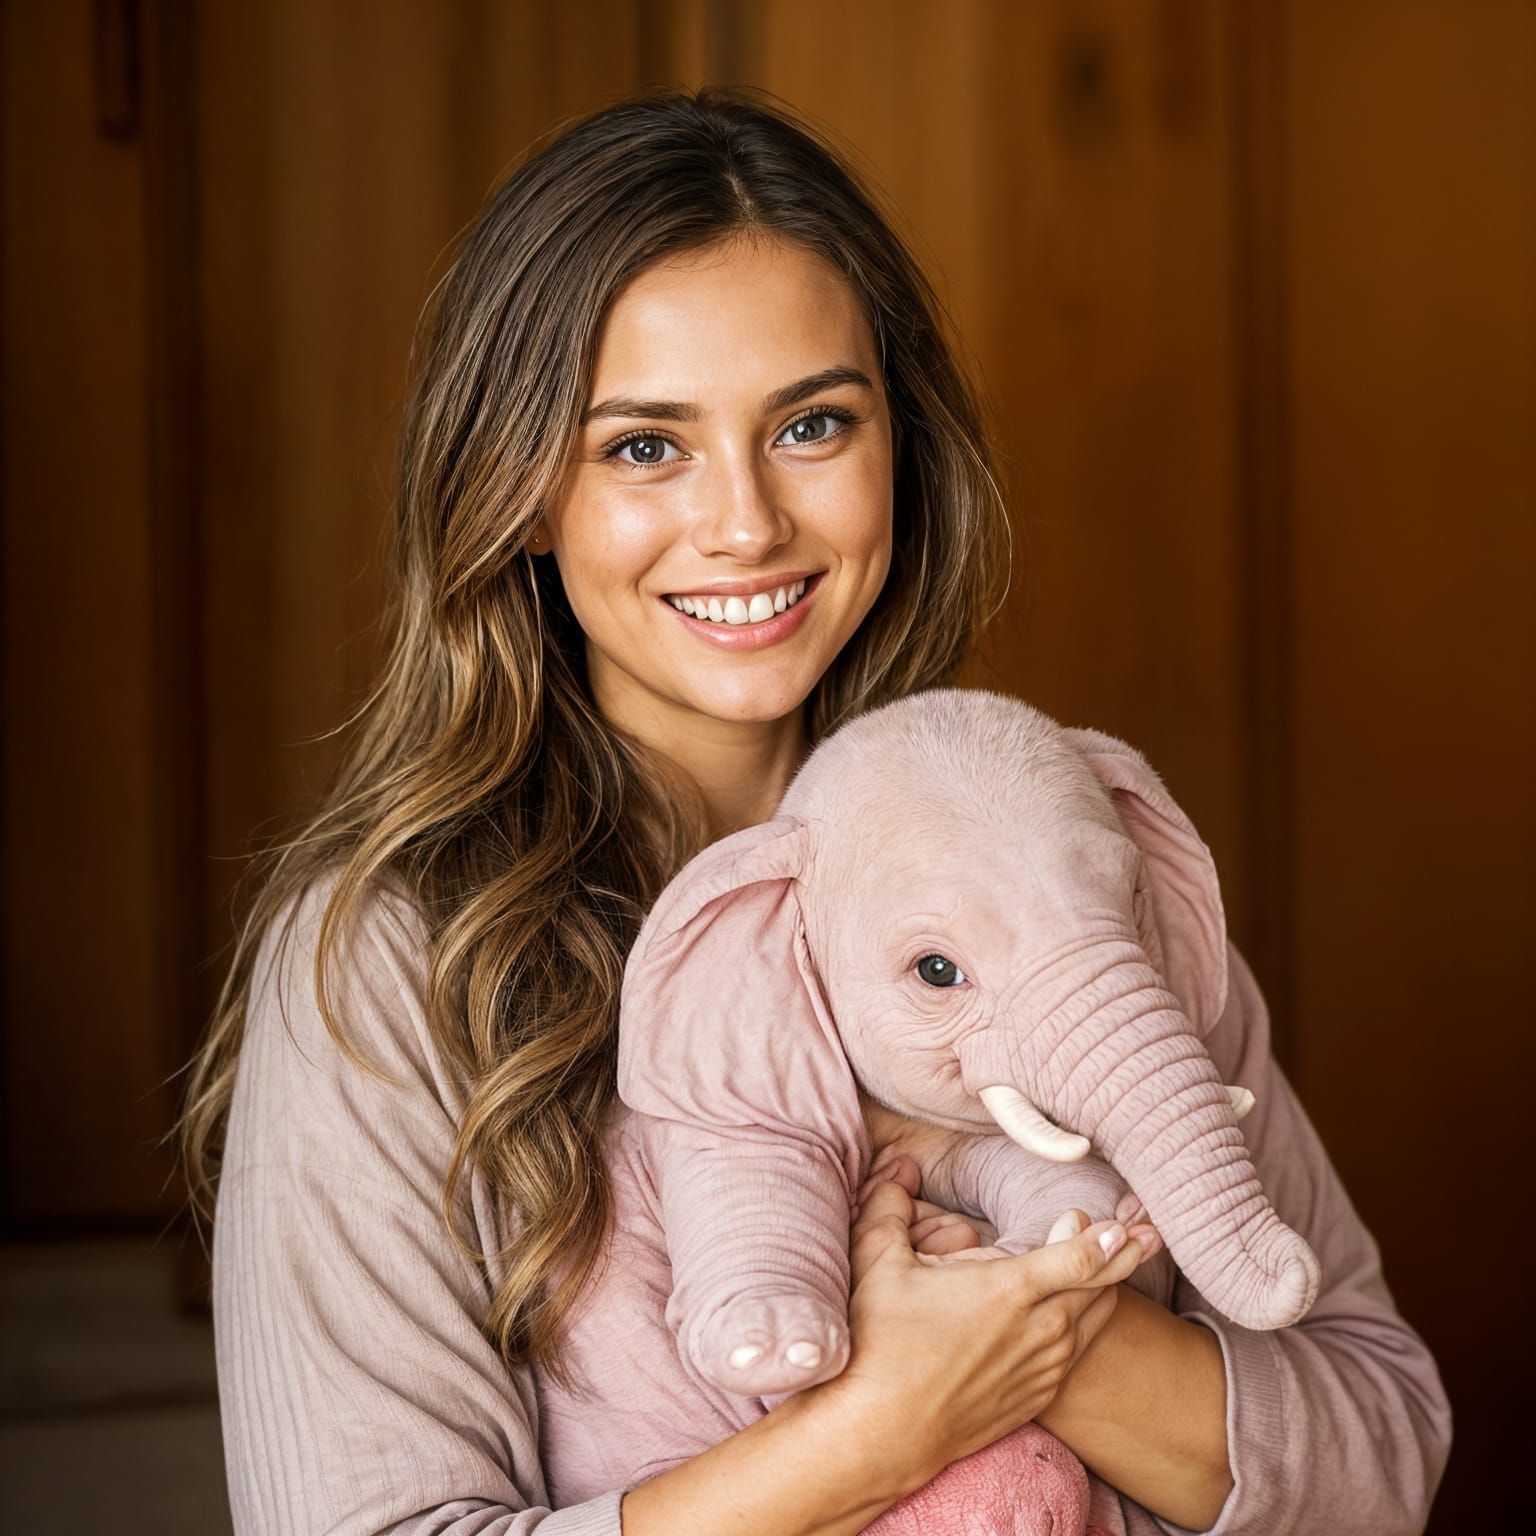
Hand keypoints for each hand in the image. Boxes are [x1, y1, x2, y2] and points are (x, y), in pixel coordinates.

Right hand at [816, 1171, 1159, 1497]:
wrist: (883, 1433)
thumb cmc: (880, 1343)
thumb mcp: (879, 1260)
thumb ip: (891, 1202)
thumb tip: (898, 1161)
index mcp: (1010, 1288)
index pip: (1081, 1257)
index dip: (1110, 1236)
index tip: (1132, 1218)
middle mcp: (1039, 1329)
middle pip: (1103, 1286)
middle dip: (1128, 1254)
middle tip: (1149, 1229)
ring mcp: (1042, 1367)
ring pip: (1096, 1319)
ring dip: (1110, 1288)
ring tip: (1128, 1260)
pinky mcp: (1037, 1396)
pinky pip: (1079, 1353)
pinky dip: (1089, 1326)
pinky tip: (1085, 1312)